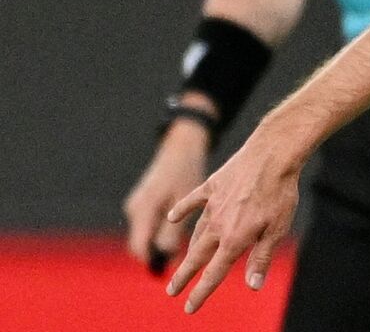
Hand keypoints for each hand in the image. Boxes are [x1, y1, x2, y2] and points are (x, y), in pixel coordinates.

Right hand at [123, 121, 210, 274]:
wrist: (182, 144)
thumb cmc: (187, 170)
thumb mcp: (183, 198)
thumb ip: (173, 228)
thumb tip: (167, 255)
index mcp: (144, 209)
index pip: (141, 247)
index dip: (154, 262)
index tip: (171, 272)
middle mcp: (136, 208)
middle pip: (141, 244)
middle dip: (157, 254)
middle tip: (181, 261)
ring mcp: (138, 203)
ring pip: (145, 234)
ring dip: (160, 243)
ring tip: (185, 247)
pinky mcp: (144, 200)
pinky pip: (149, 223)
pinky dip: (161, 231)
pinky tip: (181, 232)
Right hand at [164, 131, 301, 313]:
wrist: (272, 154)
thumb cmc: (280, 192)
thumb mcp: (277, 229)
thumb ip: (261, 258)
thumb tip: (253, 286)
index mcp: (234, 239)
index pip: (214, 274)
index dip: (201, 293)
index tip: (189, 308)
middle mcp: (218, 225)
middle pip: (196, 256)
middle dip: (184, 276)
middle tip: (171, 291)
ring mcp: (212, 204)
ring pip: (196, 232)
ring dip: (189, 249)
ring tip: (185, 260)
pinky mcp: (212, 184)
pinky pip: (192, 201)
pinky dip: (181, 210)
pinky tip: (173, 217)